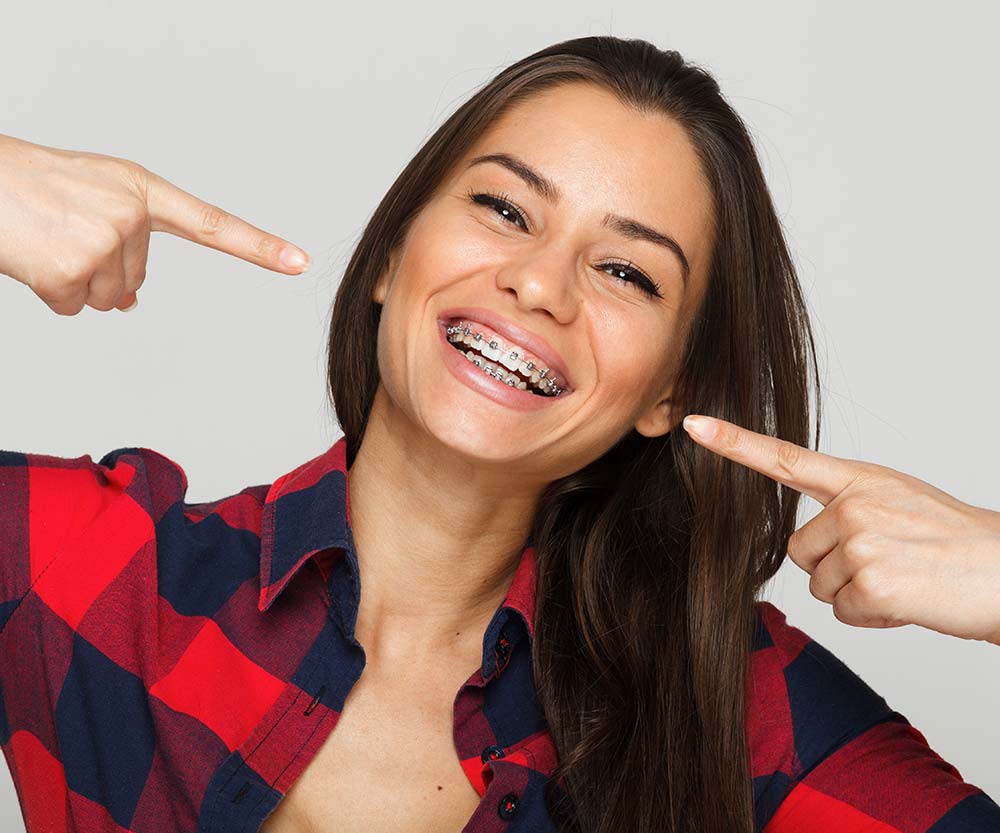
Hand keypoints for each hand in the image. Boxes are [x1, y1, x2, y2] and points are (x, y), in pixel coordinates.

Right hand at [0, 133, 310, 314]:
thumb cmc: (28, 185)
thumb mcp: (89, 198)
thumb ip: (125, 241)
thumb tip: (132, 303)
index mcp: (141, 189)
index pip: (212, 225)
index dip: (259, 247)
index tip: (300, 263)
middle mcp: (132, 213)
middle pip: (137, 281)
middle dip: (97, 269)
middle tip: (59, 232)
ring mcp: (107, 241)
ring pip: (110, 299)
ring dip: (74, 283)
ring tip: (44, 240)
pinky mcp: (76, 268)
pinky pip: (76, 307)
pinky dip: (51, 293)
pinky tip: (31, 256)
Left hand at [682, 414, 999, 644]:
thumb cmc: (954, 541)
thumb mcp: (899, 503)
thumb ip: (849, 508)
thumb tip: (810, 546)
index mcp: (859, 480)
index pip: (785, 458)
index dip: (734, 443)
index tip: (694, 425)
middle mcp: (854, 505)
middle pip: (799, 552)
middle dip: (836, 568)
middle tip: (889, 563)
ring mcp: (861, 542)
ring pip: (820, 585)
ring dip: (857, 594)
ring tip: (904, 578)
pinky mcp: (872, 583)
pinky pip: (844, 612)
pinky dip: (874, 617)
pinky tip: (908, 600)